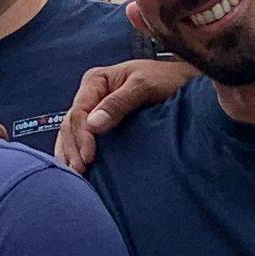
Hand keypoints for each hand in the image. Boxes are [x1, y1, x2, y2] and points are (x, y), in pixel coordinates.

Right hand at [53, 54, 192, 173]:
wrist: (184, 82)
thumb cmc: (166, 79)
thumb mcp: (144, 86)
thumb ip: (119, 103)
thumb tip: (93, 125)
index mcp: (96, 81)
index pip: (79, 111)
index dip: (81, 136)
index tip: (89, 157)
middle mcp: (91, 95)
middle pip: (71, 124)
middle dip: (73, 149)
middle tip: (80, 172)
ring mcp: (94, 109)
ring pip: (71, 133)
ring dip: (70, 153)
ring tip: (76, 175)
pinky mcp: (102, 123)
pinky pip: (81, 138)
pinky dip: (76, 152)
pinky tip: (76, 169)